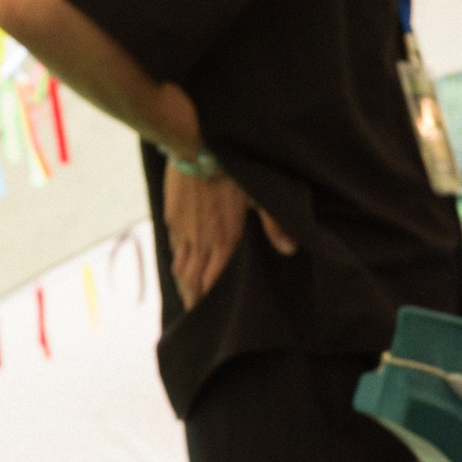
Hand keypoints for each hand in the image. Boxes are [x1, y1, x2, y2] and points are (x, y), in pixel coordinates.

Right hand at [161, 164, 296, 307]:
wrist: (196, 146)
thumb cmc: (232, 170)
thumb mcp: (260, 196)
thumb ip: (274, 225)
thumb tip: (289, 249)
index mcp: (224, 241)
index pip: (212, 281)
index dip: (209, 300)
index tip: (209, 315)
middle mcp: (201, 241)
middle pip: (192, 280)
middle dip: (193, 298)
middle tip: (196, 313)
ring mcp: (183, 229)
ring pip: (180, 265)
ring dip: (183, 282)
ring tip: (187, 294)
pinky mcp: (172, 215)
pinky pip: (174, 245)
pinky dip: (177, 258)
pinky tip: (180, 262)